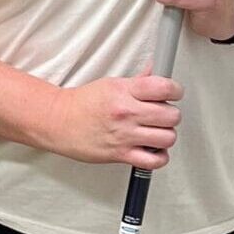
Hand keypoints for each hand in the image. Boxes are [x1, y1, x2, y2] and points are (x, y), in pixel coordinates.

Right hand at [39, 73, 182, 169]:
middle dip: (171, 115)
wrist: (58, 122)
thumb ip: (137, 81)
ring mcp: (124, 135)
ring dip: (166, 135)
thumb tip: (156, 72)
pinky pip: (154, 160)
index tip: (173, 93)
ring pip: (167, 138)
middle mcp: (126, 112)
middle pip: (171, 115)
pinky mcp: (121, 154)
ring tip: (156, 132)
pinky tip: (152, 149)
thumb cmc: (82, 104)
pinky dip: (159, 156)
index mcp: (124, 91)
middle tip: (162, 114)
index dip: (176, 90)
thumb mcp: (110, 84)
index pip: (164, 87)